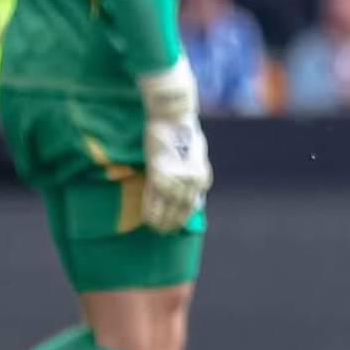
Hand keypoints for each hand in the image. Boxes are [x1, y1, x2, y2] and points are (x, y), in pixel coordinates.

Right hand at [138, 58, 211, 232]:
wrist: (173, 117)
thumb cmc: (182, 131)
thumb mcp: (195, 153)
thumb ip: (191, 170)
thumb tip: (188, 186)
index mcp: (203, 177)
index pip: (193, 205)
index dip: (183, 216)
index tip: (175, 224)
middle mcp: (192, 182)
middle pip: (182, 211)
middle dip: (173, 224)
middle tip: (164, 232)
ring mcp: (176, 181)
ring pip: (167, 210)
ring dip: (160, 222)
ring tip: (155, 229)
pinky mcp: (159, 176)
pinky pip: (153, 201)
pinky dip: (150, 212)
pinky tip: (146, 219)